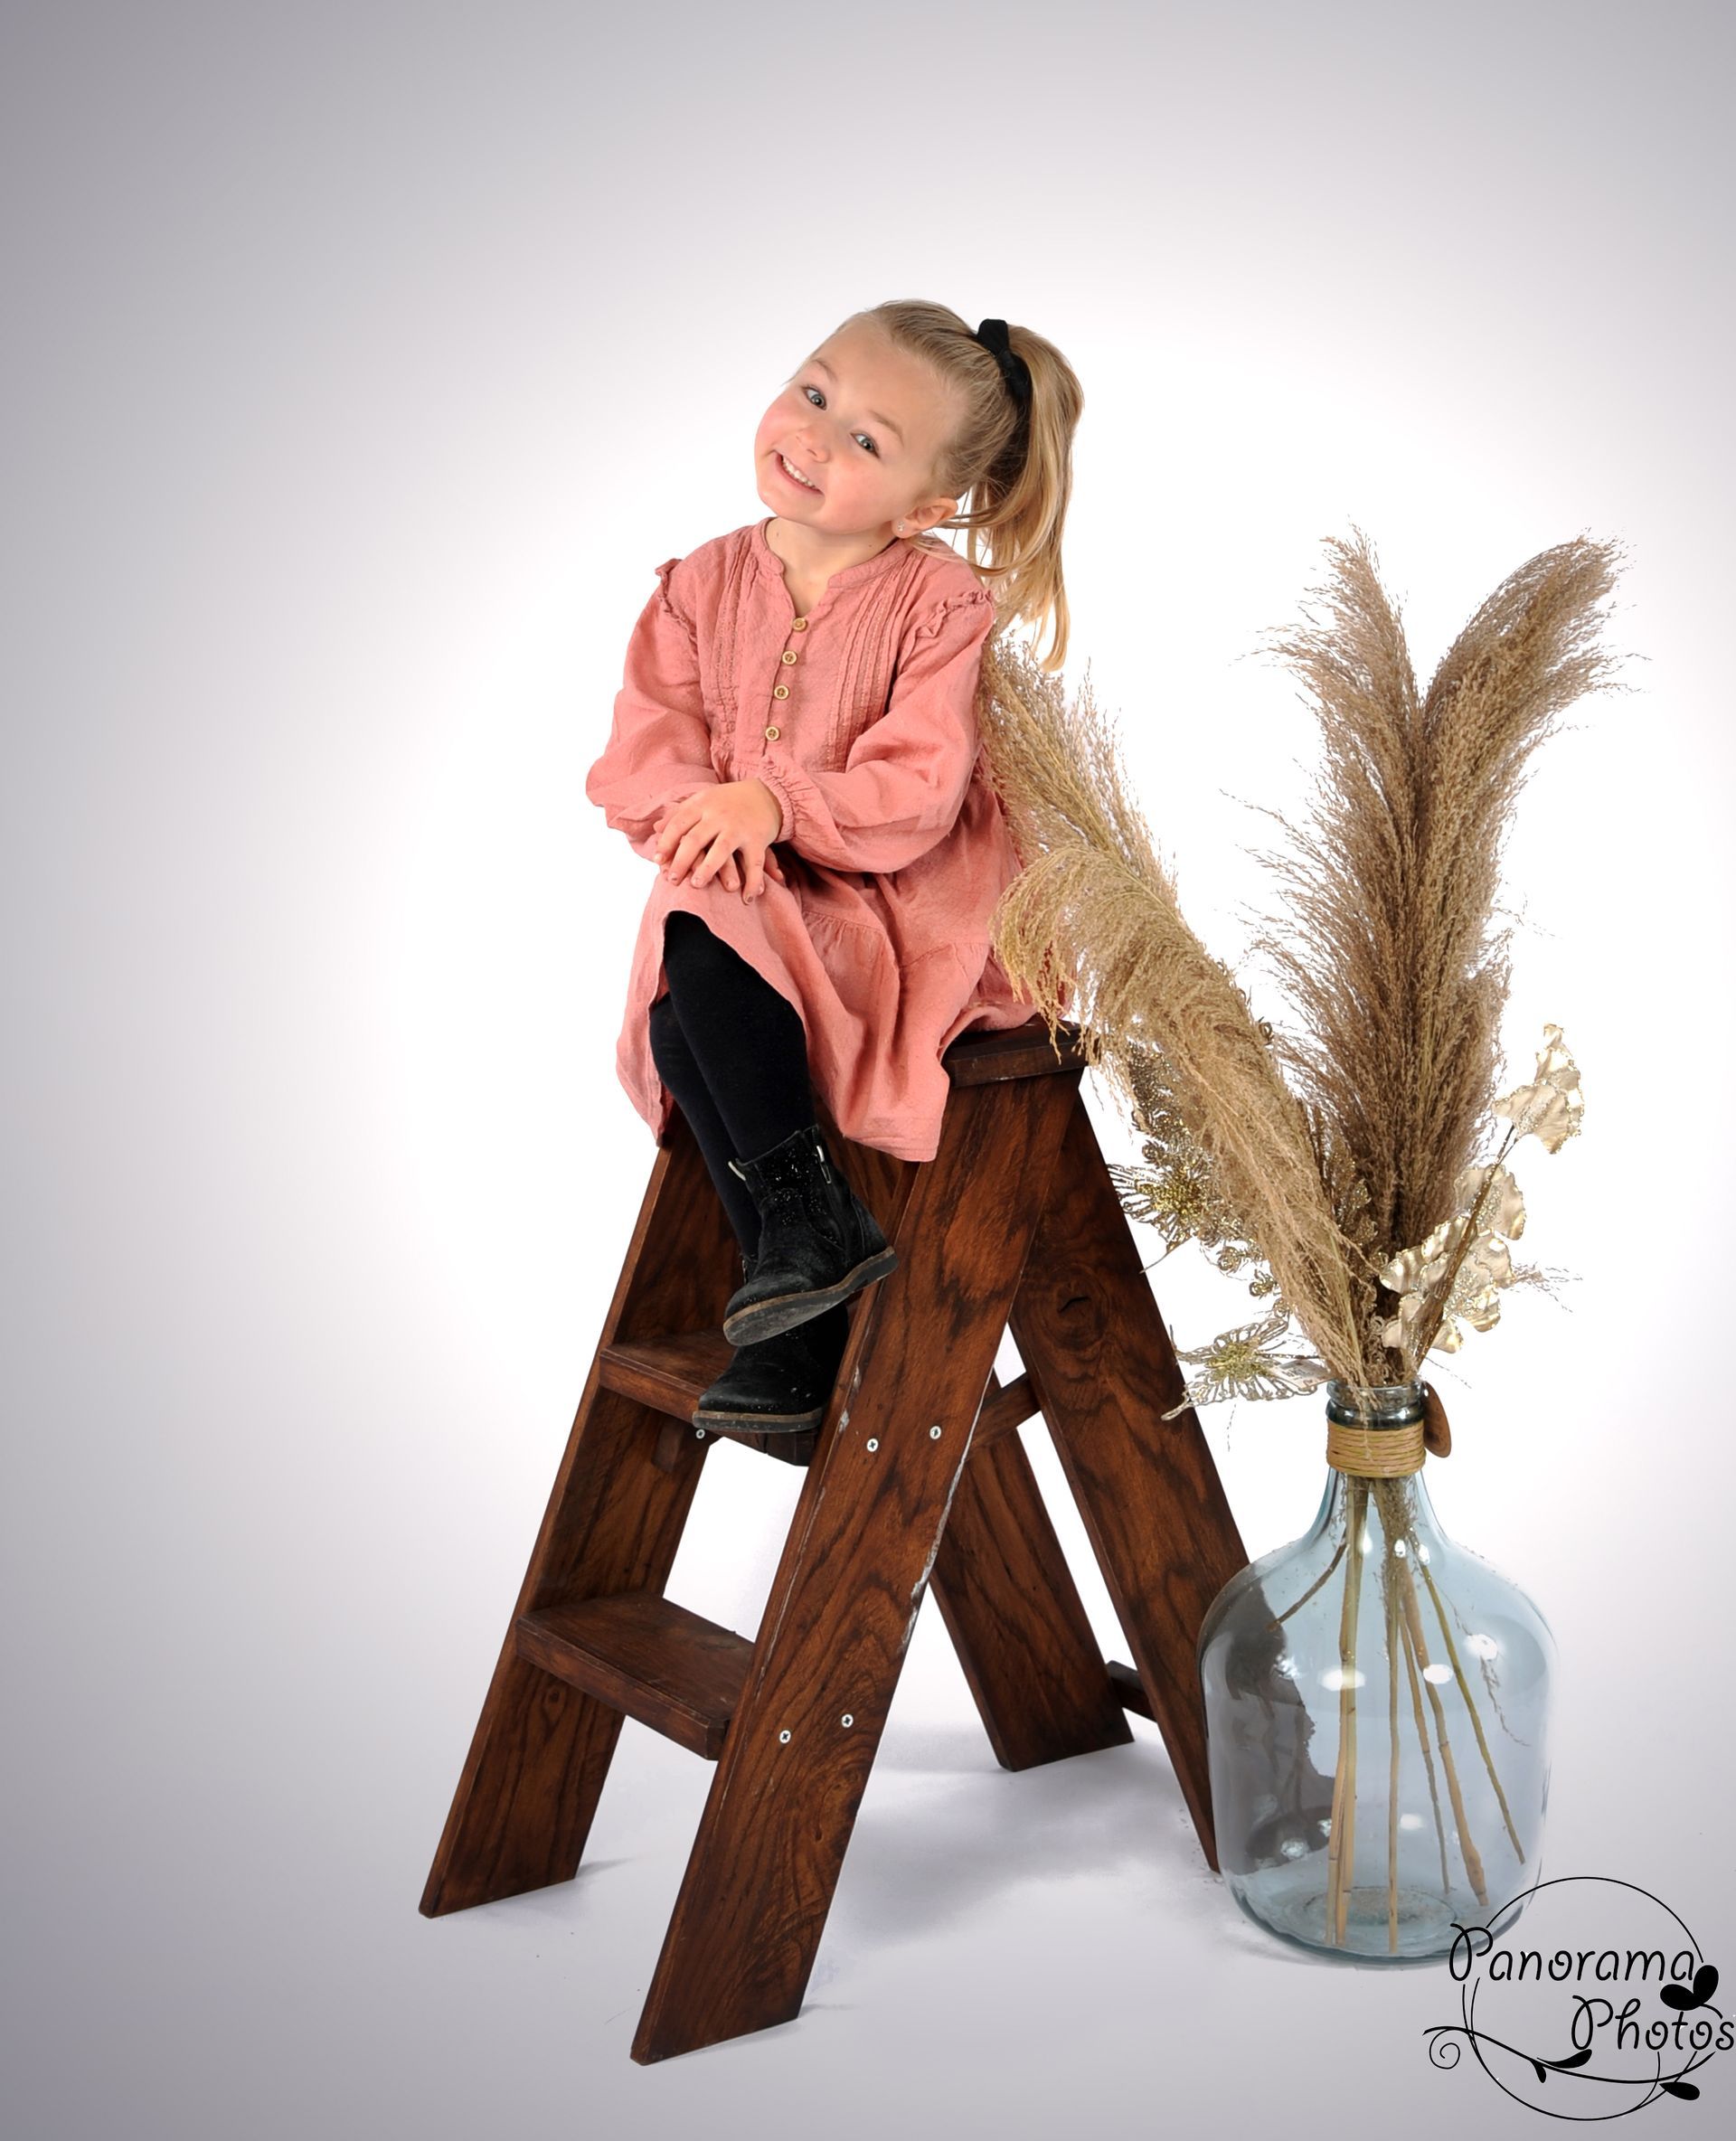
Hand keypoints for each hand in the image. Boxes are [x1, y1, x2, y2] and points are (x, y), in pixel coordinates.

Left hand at [655, 780, 784, 898]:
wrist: (768, 794)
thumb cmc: (728, 801)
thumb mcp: (703, 800)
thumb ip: (680, 813)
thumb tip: (655, 828)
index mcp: (702, 804)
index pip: (678, 824)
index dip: (666, 842)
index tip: (657, 861)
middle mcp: (719, 815)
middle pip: (695, 839)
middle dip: (681, 861)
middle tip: (672, 880)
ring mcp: (739, 828)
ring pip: (721, 851)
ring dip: (708, 869)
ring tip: (696, 885)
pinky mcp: (758, 839)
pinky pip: (754, 864)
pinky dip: (752, 882)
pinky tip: (746, 898)